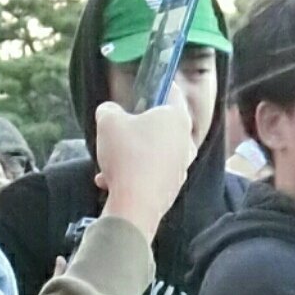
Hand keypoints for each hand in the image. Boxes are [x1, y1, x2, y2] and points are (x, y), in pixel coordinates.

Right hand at [92, 100, 191, 242]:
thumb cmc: (126, 155)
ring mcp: (181, 168)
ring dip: (130, 155)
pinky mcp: (173, 188)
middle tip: (118, 132)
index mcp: (178, 118)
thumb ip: (108, 110)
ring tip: (108, 162)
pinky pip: (151, 174)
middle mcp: (186, 142)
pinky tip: (109, 181)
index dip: (152, 88)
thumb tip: (110, 112)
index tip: (139, 92)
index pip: (170, 92)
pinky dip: (132, 175)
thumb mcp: (107, 121)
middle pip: (160, 126)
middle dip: (137, 128)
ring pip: (153, 152)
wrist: (134, 206)